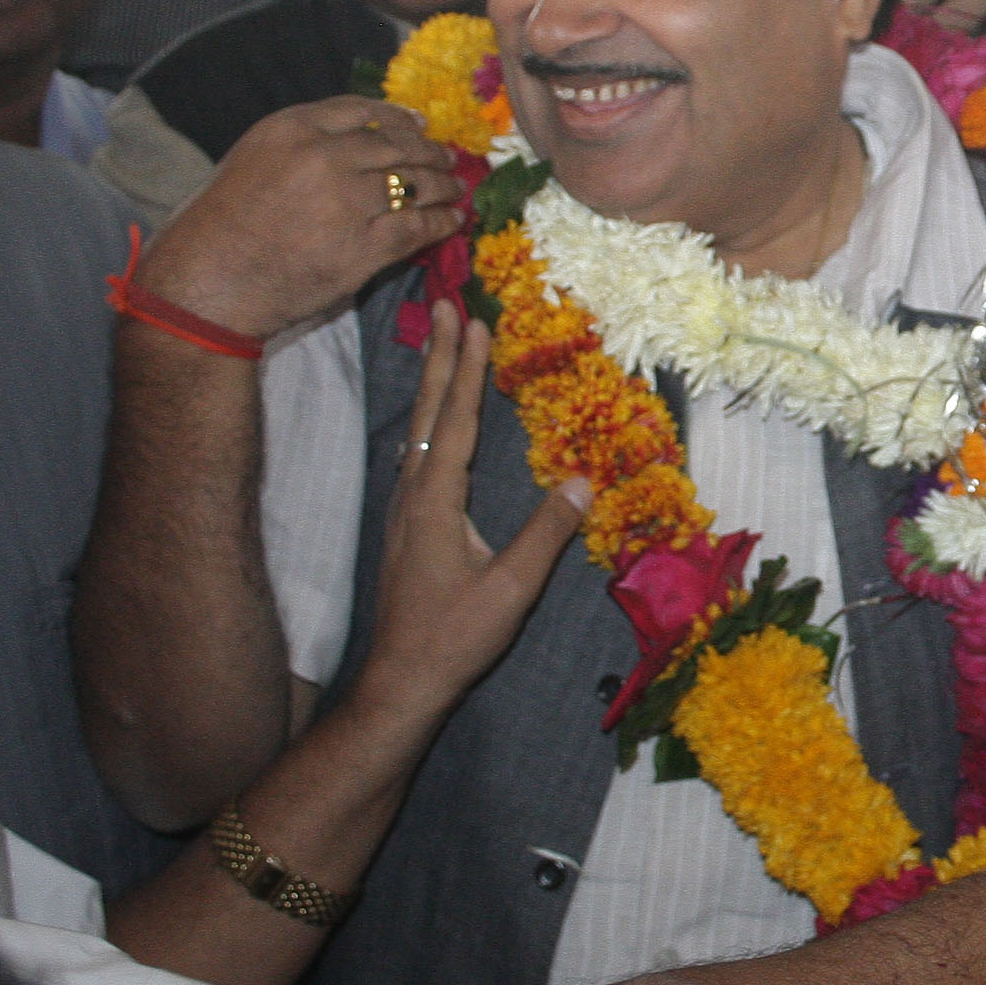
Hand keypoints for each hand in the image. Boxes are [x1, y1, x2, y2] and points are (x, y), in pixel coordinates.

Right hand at [137, 96, 465, 338]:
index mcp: (292, 129)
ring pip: (415, 184)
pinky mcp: (365, 247)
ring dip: (443, 186)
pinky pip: (418, 228)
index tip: (419, 125)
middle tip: (447, 159)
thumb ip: (305, 142)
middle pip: (397, 146)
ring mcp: (348, 202)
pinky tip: (451, 221)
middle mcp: (324, 158)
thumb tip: (363, 138)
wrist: (210, 280)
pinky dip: (441, 223)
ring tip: (455, 188)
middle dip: (430, 152)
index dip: (398, 118)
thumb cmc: (223, 223)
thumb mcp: (254, 157)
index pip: (362, 112)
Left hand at [352, 300, 590, 731]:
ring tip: (440, 341)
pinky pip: (419, 451)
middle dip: (440, 355)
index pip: (456, 422)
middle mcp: (413, 493)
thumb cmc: (454, 637)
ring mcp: (405, 508)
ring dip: (433, 380)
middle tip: (445, 304)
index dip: (467, 370)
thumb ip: (546, 534)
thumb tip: (585, 481)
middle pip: (429, 411)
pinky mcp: (408, 523)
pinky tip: (434, 417)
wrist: (400, 681)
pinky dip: (431, 416)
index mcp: (436, 501)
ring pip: (419, 428)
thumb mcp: (510, 589)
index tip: (475, 322)